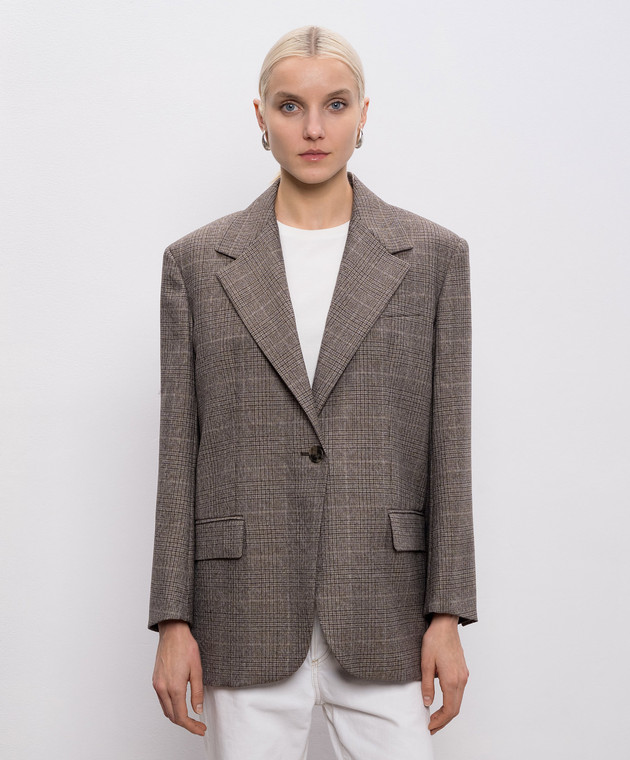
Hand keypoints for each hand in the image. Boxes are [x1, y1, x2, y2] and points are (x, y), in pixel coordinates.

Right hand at [152, 620, 206, 735]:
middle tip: (199, 726)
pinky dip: (170, 707)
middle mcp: (162, 688)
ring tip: (191, 717)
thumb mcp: (197, 669)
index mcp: (174, 687)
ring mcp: (157, 684)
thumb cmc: (186, 647)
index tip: (200, 729)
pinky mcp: (155, 680)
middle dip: (186, 724)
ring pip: (165, 709)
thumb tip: (198, 709)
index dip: (191, 726)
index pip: (181, 716)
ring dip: (177, 716)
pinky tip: (179, 704)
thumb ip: (197, 692)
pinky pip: (161, 700)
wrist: (172, 633)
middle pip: (172, 716)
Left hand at [420, 613, 468, 734]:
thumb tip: (427, 703)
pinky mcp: (462, 671)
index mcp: (452, 680)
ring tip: (434, 718)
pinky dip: (451, 702)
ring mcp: (464, 675)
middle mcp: (461, 680)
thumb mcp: (425, 662)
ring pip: (458, 701)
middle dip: (443, 721)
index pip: (449, 710)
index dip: (439, 722)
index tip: (429, 726)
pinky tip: (441, 703)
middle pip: (455, 709)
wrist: (445, 624)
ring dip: (447, 713)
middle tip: (430, 727)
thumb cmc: (435, 640)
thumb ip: (427, 685)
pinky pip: (459, 692)